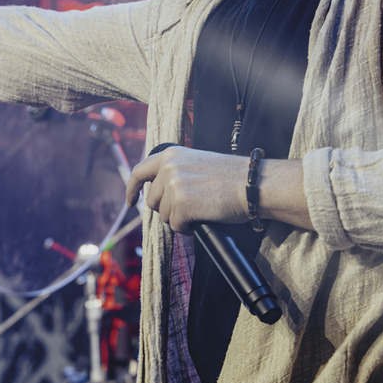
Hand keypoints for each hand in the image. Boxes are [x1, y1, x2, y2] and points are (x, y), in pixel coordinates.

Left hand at [126, 146, 248, 233]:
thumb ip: (176, 171)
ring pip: (163, 215)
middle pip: (151, 201)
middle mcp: (168, 168)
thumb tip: (161, 192)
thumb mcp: (198, 162)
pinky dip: (188, 228)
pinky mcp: (181, 205)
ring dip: (179, 218)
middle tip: (188, 208)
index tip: (130, 201)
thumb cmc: (232, 176)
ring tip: (200, 209)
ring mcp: (173, 186)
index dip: (131, 189)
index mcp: (171, 155)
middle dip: (166, 209)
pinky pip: (175, 226)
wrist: (253, 184)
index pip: (139, 171)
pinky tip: (202, 218)